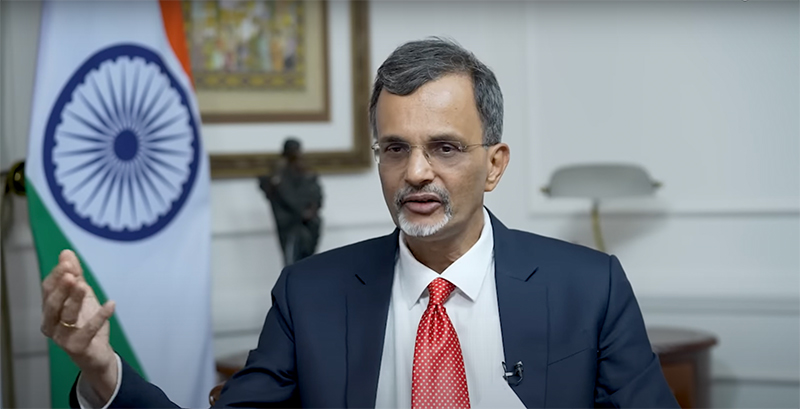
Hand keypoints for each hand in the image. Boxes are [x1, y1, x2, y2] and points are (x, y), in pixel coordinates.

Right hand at [40, 249, 117, 400]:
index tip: (67, 261)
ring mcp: (62, 337)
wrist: (98, 352)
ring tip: (83, 286)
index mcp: (50, 309)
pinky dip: (100, 317)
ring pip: (66, 316)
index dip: (56, 275)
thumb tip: (66, 252)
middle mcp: (51, 323)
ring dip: (74, 300)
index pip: (48, 289)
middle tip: (70, 272)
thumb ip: (75, 275)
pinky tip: (111, 304)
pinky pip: (88, 331)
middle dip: (61, 287)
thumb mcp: (82, 296)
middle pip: (52, 303)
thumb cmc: (86, 322)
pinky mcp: (77, 347)